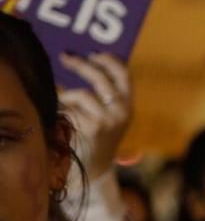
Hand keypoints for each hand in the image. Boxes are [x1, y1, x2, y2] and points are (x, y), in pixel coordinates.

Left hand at [58, 53, 132, 181]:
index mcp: (128, 105)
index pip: (123, 73)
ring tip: (60, 98)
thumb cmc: (98, 136)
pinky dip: (62, 108)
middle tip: (65, 57)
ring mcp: (108, 120)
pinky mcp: (92, 129)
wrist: (95, 168)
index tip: (92, 52)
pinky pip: (71, 109)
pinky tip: (60, 114)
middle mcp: (122, 111)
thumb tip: (80, 60)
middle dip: (80, 64)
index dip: (108, 59)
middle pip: (100, 77)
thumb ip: (104, 93)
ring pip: (82, 94)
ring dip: (67, 94)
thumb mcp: (109, 114)